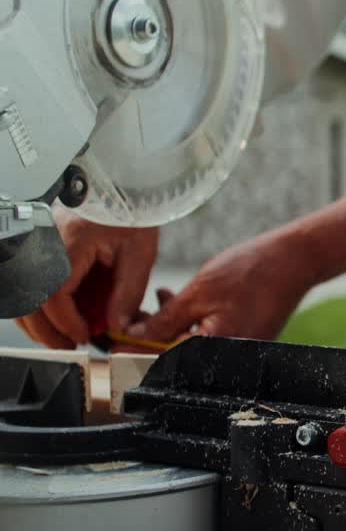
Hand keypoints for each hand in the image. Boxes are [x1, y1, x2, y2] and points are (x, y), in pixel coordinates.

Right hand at [15, 210, 157, 348]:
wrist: (120, 185)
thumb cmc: (130, 211)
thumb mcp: (139, 253)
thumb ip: (127, 292)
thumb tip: (116, 324)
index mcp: (69, 242)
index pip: (53, 294)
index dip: (65, 322)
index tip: (83, 336)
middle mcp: (44, 241)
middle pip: (28, 299)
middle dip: (46, 330)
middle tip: (69, 345)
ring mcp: (36, 242)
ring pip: (21, 294)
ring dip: (38, 321)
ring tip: (63, 336)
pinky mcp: (36, 244)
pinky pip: (27, 282)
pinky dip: (37, 304)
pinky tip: (56, 316)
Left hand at [128, 230, 316, 342]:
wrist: (295, 261)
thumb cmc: (253, 272)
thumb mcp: (199, 292)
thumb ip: (165, 318)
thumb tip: (134, 334)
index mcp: (216, 349)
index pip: (163, 361)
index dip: (134, 350)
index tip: (113, 340)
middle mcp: (229, 357)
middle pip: (178, 356)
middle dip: (152, 335)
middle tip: (133, 316)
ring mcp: (239, 349)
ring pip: (192, 345)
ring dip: (171, 326)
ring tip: (159, 298)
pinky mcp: (245, 339)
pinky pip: (210, 337)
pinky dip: (192, 322)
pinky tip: (181, 300)